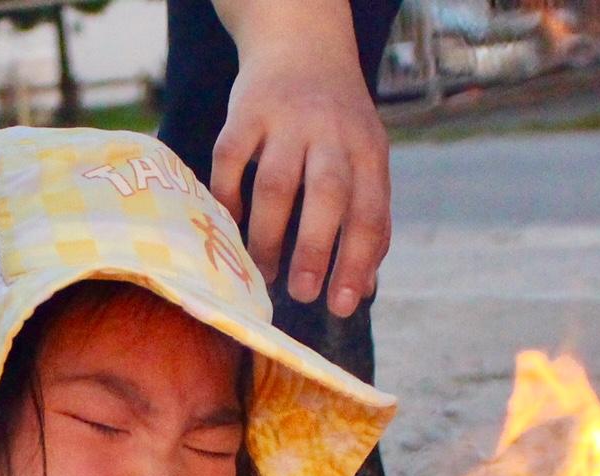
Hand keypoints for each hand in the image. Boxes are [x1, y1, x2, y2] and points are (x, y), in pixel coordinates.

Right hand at [210, 43, 391, 316]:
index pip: (370, 213)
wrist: (303, 46)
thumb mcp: (365, 159)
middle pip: (326, 195)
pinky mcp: (246, 111)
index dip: (357, 263)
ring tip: (262, 272)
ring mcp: (287, 119)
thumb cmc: (338, 124)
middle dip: (314, 249)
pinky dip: (229, 197)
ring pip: (276, 184)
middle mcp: (331, 132)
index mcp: (368, 150)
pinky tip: (231, 226)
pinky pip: (231, 160)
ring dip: (268, 236)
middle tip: (302, 293)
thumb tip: (363, 290)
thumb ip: (366, 219)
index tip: (342, 305)